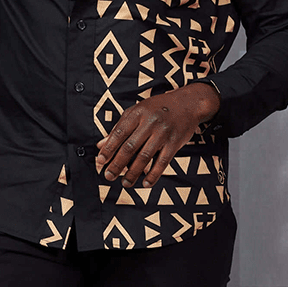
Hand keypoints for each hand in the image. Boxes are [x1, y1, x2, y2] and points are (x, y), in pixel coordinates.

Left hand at [95, 83, 219, 187]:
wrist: (188, 103)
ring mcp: (163, 133)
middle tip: (108, 176)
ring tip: (125, 183)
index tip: (100, 161)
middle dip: (117, 164)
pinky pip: (162, 162)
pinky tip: (146, 183)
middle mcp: (150, 122)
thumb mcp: (137, 112)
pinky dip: (153, 174)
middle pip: (130, 147)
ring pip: (145, 157)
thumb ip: (119, 128)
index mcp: (137, 113)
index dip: (109, 148)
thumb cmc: (158, 108)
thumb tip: (100, 145)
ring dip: (133, 173)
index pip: (119, 133)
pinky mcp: (174, 143)